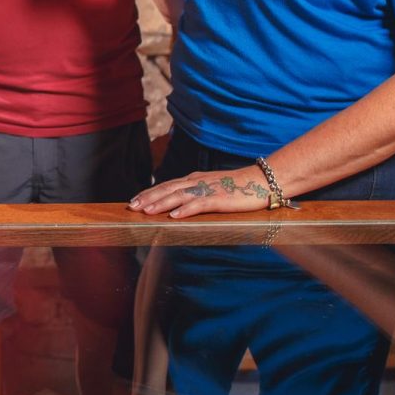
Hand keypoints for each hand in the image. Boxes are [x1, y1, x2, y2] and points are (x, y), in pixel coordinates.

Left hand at [128, 165, 271, 218]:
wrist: (263, 179)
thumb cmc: (239, 186)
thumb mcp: (213, 187)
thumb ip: (197, 192)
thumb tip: (179, 203)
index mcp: (195, 179)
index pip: (167, 185)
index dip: (150, 192)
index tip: (134, 200)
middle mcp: (198, 182)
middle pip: (168, 189)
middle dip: (148, 198)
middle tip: (131, 207)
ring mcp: (208, 189)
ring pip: (179, 196)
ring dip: (161, 203)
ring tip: (146, 211)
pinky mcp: (220, 198)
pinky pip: (200, 204)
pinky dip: (186, 209)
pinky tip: (174, 216)